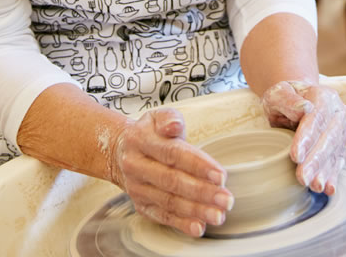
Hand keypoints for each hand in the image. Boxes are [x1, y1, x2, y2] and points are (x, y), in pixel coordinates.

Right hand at [104, 108, 232, 237]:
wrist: (119, 152)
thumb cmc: (148, 134)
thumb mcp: (157, 117)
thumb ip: (169, 118)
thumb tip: (173, 127)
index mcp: (141, 140)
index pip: (172, 153)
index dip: (198, 165)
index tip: (220, 176)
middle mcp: (136, 166)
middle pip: (172, 181)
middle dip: (202, 192)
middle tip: (226, 199)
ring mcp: (137, 188)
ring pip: (169, 201)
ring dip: (196, 210)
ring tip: (218, 215)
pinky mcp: (141, 205)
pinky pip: (162, 216)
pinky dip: (181, 224)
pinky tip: (198, 227)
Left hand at [261, 80, 345, 194]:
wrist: (296, 99)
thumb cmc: (284, 97)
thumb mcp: (279, 93)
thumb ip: (288, 99)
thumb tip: (304, 108)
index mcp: (324, 97)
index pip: (316, 119)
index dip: (306, 138)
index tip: (295, 156)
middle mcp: (338, 113)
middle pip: (328, 139)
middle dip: (315, 161)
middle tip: (302, 178)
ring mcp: (341, 130)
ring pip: (334, 153)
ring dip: (324, 172)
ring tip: (315, 186)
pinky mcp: (340, 145)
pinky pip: (337, 162)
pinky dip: (333, 176)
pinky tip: (328, 189)